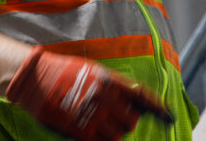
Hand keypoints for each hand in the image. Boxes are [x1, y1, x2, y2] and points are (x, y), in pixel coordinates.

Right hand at [6, 46, 171, 140]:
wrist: (37, 78)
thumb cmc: (65, 72)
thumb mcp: (94, 71)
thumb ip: (114, 87)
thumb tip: (134, 101)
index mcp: (110, 81)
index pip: (141, 96)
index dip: (157, 108)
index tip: (168, 117)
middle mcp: (104, 98)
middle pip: (132, 121)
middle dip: (127, 122)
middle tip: (116, 119)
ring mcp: (92, 115)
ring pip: (118, 136)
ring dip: (114, 134)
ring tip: (103, 126)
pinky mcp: (79, 131)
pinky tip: (95, 134)